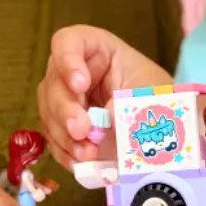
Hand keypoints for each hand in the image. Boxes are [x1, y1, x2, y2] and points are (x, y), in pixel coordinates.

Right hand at [38, 25, 171, 168]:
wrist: (157, 121)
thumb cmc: (153, 92)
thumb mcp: (150, 88)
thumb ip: (129, 100)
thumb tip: (107, 118)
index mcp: (94, 49)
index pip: (67, 42)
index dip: (68, 61)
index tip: (81, 84)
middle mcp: (72, 71)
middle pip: (54, 83)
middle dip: (65, 110)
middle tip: (82, 130)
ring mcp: (65, 99)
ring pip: (48, 113)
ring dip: (65, 136)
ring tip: (89, 154)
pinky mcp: (63, 127)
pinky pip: (54, 139)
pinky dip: (66, 153)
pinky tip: (81, 162)